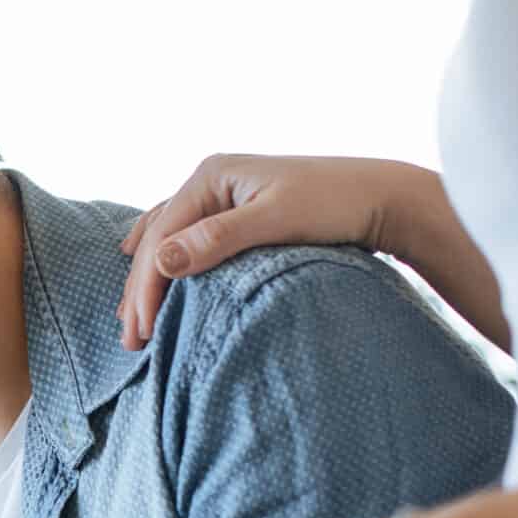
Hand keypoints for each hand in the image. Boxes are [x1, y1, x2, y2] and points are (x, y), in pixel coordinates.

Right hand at [116, 155, 507, 353]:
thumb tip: (160, 260)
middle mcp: (211, 179)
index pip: (162, 237)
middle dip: (141, 290)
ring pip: (168, 237)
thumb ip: (217, 240)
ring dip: (149, 277)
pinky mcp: (240, 210)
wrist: (386, 198)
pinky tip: (155, 263)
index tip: (140, 333)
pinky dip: (168, 257)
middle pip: (159, 238)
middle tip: (131, 342)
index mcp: (211, 175)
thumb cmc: (336, 205)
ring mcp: (225, 193)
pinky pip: (187, 235)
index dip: (145, 287)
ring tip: (132, 318)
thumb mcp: (275, 221)